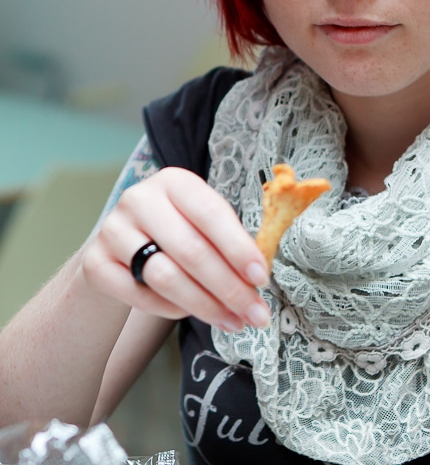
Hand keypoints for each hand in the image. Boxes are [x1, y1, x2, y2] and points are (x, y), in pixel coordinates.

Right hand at [82, 168, 270, 330]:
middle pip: (190, 250)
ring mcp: (113, 229)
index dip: (238, 247)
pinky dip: (171, 309)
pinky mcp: (95, 263)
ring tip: (233, 321)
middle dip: (229, 288)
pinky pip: (140, 296)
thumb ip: (229, 240)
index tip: (261, 277)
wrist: (121, 245)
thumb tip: (259, 273)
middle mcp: (140, 198)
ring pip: (165, 276)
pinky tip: (192, 314)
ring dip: (205, 305)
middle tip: (255, 314)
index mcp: (174, 181)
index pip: (210, 213)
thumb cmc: (176, 230)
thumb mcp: (202, 222)